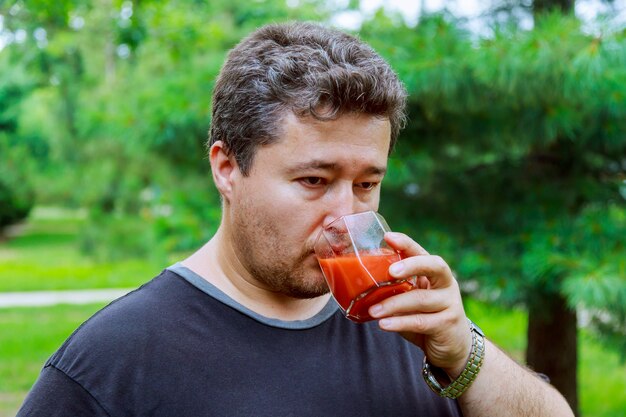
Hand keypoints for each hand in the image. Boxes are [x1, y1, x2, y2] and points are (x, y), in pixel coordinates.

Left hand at [368, 232, 471, 377]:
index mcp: (435, 273)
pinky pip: (421, 321)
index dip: (406, 244)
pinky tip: (384, 324)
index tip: (388, 237)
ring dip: (394, 304)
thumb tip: (357, 285)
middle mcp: (446, 284)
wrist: (453, 348)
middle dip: (411, 265)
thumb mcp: (411, 301)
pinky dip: (400, 322)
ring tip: (373, 310)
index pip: (421, 252)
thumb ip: (396, 291)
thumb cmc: (425, 318)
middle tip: (391, 272)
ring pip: (420, 298)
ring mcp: (450, 303)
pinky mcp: (447, 324)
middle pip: (433, 266)